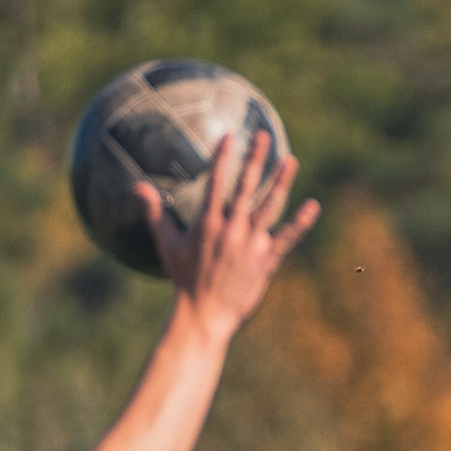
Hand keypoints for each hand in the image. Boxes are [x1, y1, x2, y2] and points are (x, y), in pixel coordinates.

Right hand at [137, 121, 319, 339]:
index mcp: (208, 223)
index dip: (224, 157)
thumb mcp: (167, 244)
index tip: (231, 135)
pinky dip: (300, 223)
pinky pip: (286, 238)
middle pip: (246, 187)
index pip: (216, 182)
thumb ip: (155, 212)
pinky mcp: (266, 261)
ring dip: (281, 183)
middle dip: (255, 159)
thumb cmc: (184, 278)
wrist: (204, 314)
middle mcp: (231, 230)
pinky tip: (313, 206)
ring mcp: (251, 245)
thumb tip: (137, 186)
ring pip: (269, 207)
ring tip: (291, 161)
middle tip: (264, 136)